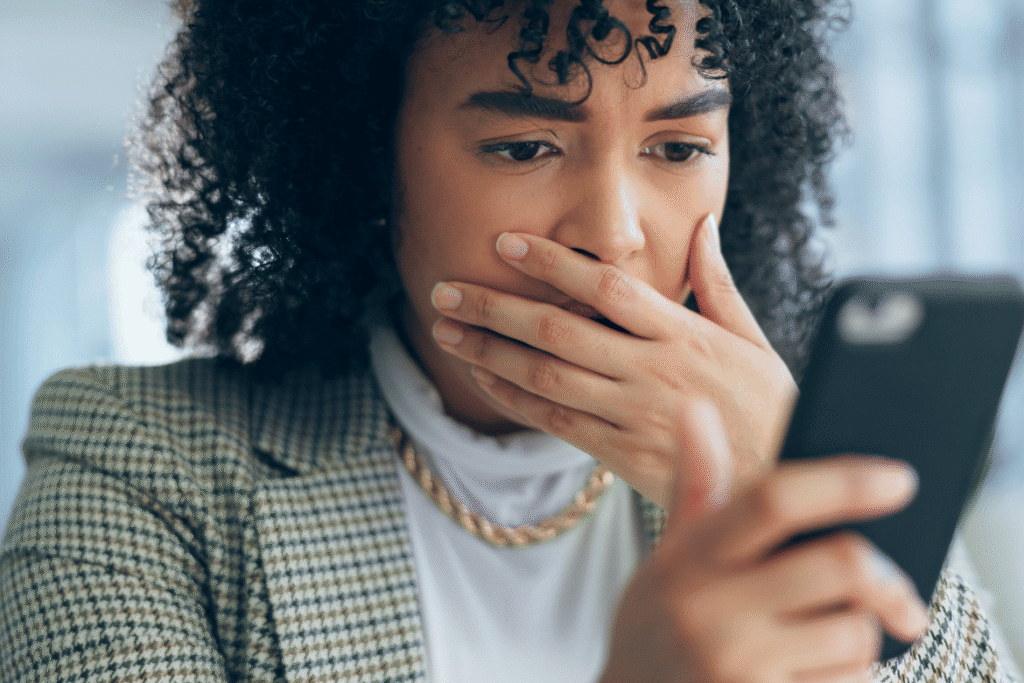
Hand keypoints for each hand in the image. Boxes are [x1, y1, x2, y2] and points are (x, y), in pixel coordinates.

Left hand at [429, 213, 796, 506]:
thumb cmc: (770, 407)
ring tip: (446, 329)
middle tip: (445, 289)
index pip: (606, 285)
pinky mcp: (622, 454)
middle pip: (558, 329)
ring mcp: (634, 414)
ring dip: (488, 350)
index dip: (551, 262)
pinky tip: (482, 376)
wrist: (779, 487)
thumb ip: (720, 283)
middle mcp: (652, 370)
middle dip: (495, 306)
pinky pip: (555, 422)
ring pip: (545, 376)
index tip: (506, 242)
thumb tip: (703, 225)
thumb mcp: (754, 340)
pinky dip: (512, 398)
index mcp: (683, 334)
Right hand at [599, 400, 929, 682]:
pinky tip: (807, 672)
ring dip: (858, 632)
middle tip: (893, 586)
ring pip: (855, 631)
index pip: (774, 501)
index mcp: (691, 558)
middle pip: (842, 565)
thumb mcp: (668, 556)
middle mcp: (712, 610)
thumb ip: (696, 483)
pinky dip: (846, 676)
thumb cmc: (657, 625)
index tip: (898, 479)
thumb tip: (695, 406)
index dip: (843, 483)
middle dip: (883, 574)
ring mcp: (739, 667)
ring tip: (820, 637)